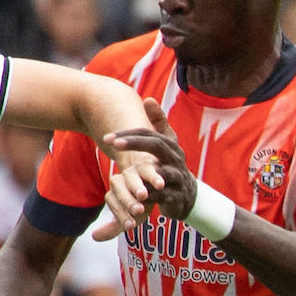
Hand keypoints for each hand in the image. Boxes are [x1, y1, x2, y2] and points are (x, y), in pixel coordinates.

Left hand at [95, 98, 193, 239]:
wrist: (187, 196)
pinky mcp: (176, 197)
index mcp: (170, 144)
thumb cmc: (170, 166)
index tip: (107, 137)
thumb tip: (147, 99)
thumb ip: (158, 122)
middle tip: (112, 143)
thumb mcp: (166, 144)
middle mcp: (176, 157)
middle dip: (134, 143)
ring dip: (143, 173)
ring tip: (124, 171)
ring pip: (161, 173)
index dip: (129, 134)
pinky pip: (162, 195)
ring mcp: (177, 177)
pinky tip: (133, 195)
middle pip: (156, 145)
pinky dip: (149, 196)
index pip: (149, 134)